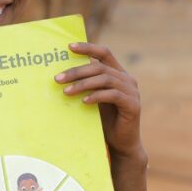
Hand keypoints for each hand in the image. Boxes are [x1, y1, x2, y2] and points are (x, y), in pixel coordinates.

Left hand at [55, 42, 143, 159]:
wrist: (121, 143)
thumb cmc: (104, 120)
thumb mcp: (93, 98)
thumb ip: (85, 85)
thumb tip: (60, 75)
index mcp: (118, 73)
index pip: (104, 53)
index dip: (88, 47)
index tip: (69, 47)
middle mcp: (127, 79)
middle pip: (100, 67)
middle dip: (77, 71)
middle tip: (58, 79)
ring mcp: (132, 91)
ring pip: (105, 79)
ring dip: (83, 84)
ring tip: (66, 92)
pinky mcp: (133, 105)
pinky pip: (113, 95)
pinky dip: (97, 96)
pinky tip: (84, 101)